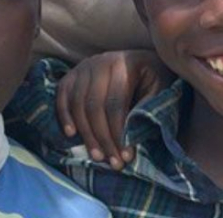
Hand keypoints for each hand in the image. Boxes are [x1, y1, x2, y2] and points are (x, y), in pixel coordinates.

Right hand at [56, 50, 171, 169]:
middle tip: (111, 162)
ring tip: (97, 156)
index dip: (119, 132)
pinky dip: (64, 116)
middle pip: (94, 106)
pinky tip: (71, 134)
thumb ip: (148, 106)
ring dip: (86, 134)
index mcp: (124, 64)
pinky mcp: (71, 75)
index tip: (125, 156)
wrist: (141, 60)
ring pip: (77, 105)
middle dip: (102, 138)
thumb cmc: (152, 78)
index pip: (115, 104)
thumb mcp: (160, 88)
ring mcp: (83, 68)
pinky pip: (62, 97)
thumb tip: (132, 136)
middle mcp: (100, 62)